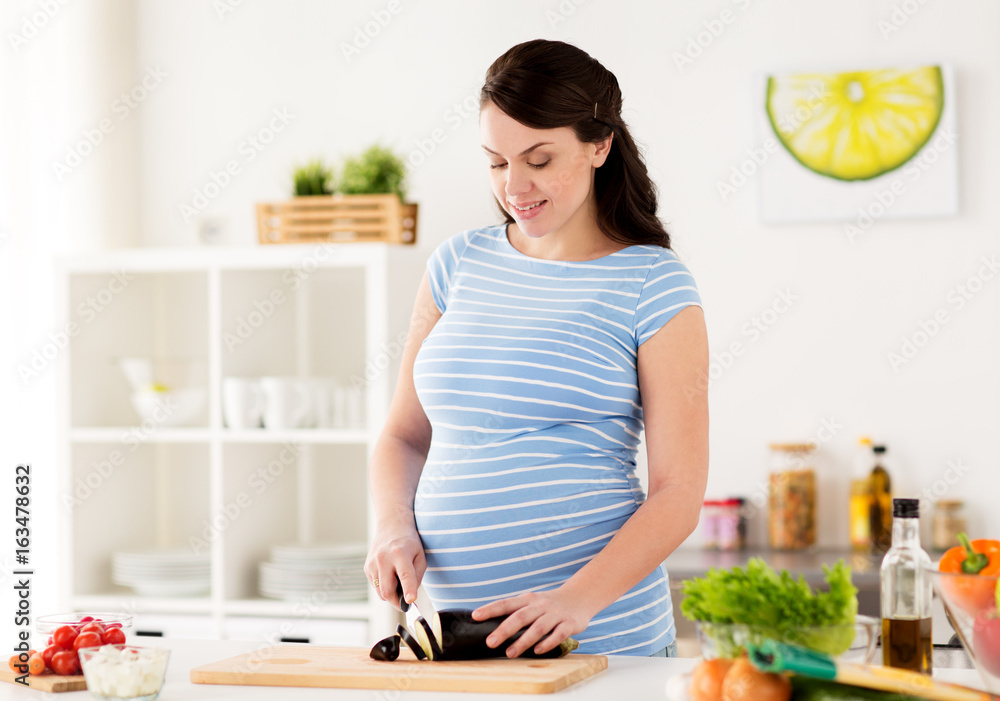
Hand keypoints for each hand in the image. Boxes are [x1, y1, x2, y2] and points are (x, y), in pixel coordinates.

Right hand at [364, 523, 425, 609]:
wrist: (391, 526)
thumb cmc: (409, 543)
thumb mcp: (420, 556)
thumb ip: (417, 576)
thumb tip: (409, 597)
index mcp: (400, 553)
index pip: (405, 575)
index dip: (408, 590)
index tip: (410, 601)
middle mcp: (383, 558)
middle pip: (387, 590)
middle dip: (397, 602)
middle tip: (405, 603)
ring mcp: (372, 563)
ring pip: (380, 592)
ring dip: (390, 594)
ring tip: (398, 582)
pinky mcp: (366, 567)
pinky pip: (375, 586)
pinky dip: (384, 586)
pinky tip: (389, 575)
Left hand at [471, 588, 595, 657]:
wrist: (580, 596)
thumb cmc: (549, 604)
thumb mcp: (532, 601)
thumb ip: (516, 611)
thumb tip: (491, 624)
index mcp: (528, 599)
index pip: (506, 603)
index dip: (491, 609)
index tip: (476, 616)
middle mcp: (540, 605)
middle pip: (520, 617)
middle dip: (504, 630)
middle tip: (490, 642)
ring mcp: (555, 614)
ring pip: (537, 627)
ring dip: (523, 641)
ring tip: (510, 653)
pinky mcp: (569, 623)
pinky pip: (558, 634)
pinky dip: (547, 643)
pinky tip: (537, 651)